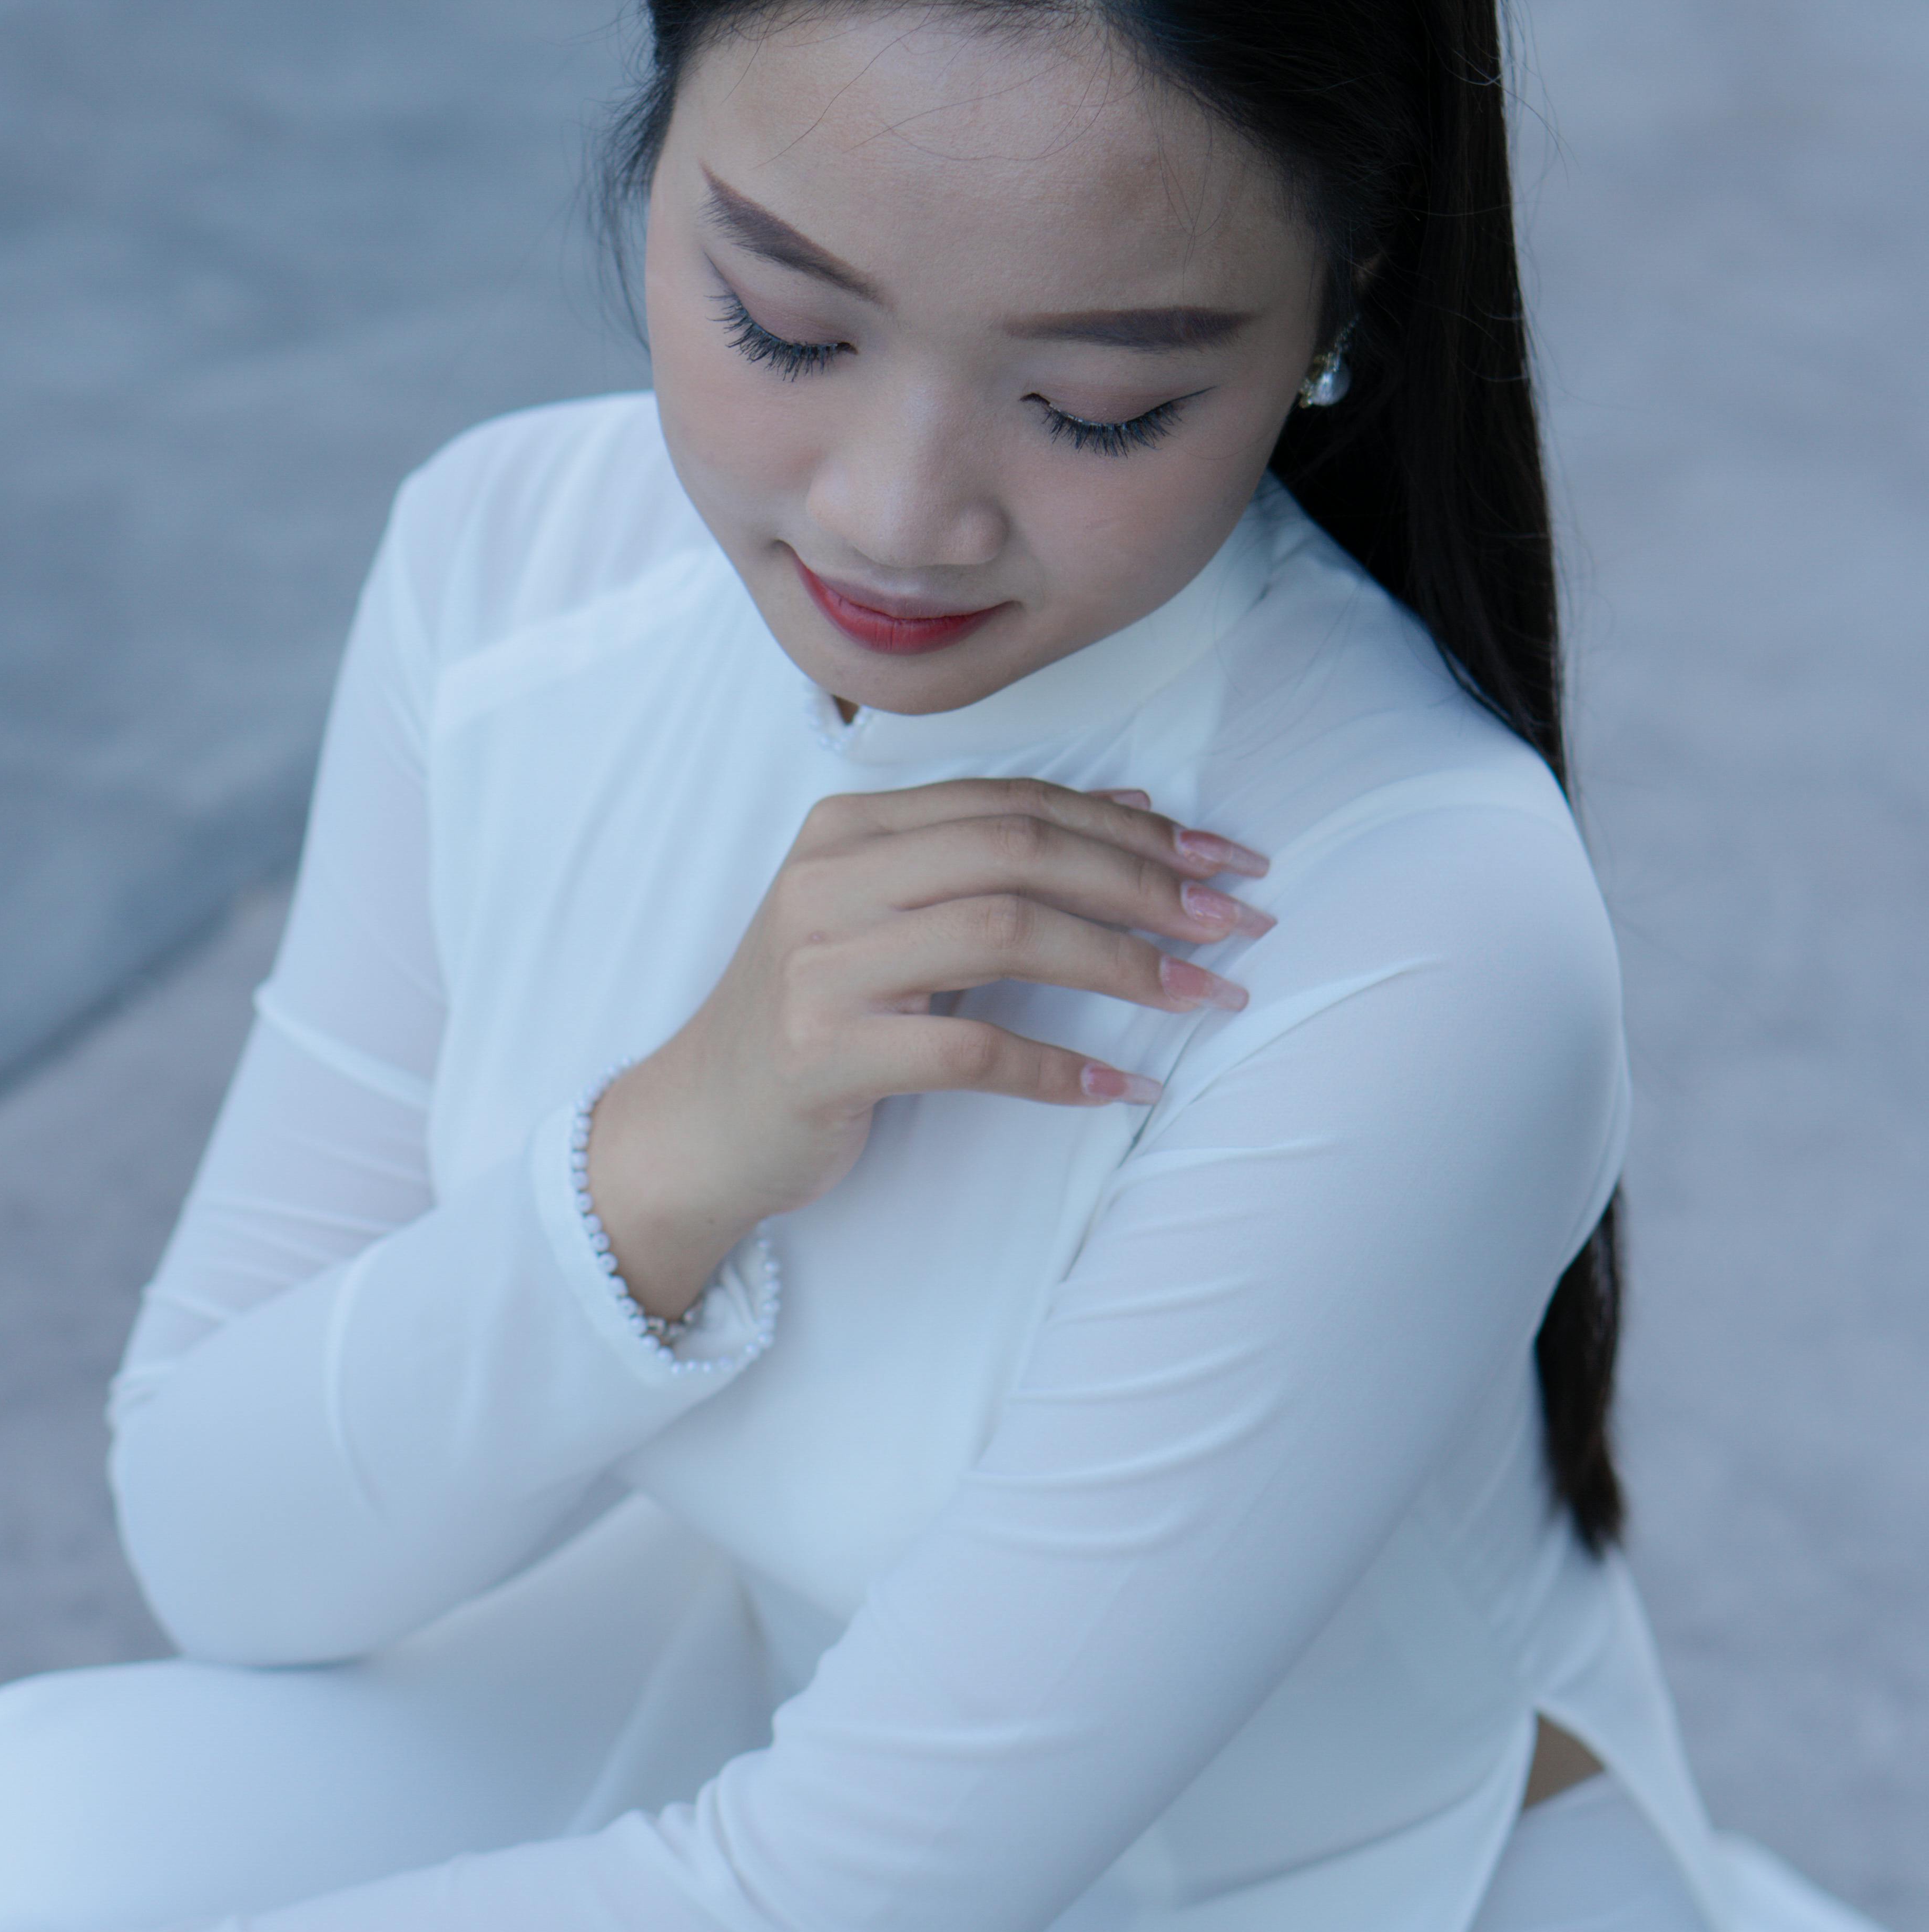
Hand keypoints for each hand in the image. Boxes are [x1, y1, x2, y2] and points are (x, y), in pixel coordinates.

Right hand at [587, 779, 1269, 1319]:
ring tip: (1207, 996)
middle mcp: (831, 879)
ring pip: (1005, 933)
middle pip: (1020, 853)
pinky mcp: (824, 1053)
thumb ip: (986, 862)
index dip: (1130, 826)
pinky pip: (970, 1050)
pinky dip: (1058, 1067)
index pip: (1014, 804)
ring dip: (1125, 965)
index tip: (1223, 856)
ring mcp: (821, 964)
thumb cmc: (812, 1021)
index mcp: (850, 829)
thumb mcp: (888, 919)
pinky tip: (1121, 1086)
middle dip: (1146, 883)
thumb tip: (1133, 809)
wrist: (694, 1127)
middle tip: (1238, 921)